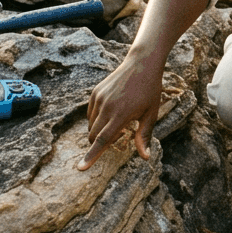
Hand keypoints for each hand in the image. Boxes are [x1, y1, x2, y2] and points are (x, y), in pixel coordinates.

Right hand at [79, 53, 164, 170]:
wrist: (141, 64)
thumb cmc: (150, 91)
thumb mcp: (151, 114)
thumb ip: (144, 136)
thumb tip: (145, 157)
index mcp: (121, 115)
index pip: (102, 140)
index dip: (91, 156)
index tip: (81, 168)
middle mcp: (107, 107)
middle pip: (94, 136)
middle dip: (101, 143)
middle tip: (121, 134)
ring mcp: (99, 99)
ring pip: (91, 125)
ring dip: (100, 131)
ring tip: (120, 120)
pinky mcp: (95, 93)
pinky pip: (91, 113)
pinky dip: (97, 119)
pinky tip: (112, 112)